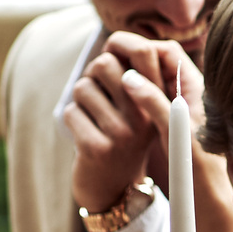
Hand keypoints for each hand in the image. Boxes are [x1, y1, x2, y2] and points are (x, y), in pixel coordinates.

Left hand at [66, 32, 194, 209]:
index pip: (144, 51)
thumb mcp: (141, 109)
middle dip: (93, 75)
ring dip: (80, 102)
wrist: (115, 190)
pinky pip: (71, 112)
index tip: (112, 54)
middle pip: (104, 63)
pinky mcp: (98, 148)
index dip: (119, 45)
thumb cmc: (124, 138)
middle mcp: (146, 116)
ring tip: (94, 119)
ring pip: (83, 88)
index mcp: (161, 101)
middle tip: (99, 95)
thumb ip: (136, 76)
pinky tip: (86, 135)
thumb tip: (115, 41)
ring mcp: (123, 134)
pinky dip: (73, 120)